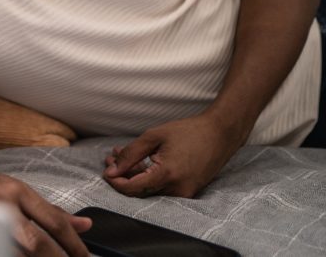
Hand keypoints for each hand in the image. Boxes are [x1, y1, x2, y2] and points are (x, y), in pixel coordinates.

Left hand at [102, 114, 246, 197]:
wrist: (220, 134)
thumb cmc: (188, 132)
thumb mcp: (154, 137)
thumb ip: (131, 154)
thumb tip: (111, 170)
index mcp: (167, 175)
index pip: (133, 188)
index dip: (116, 181)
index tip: (106, 170)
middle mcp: (177, 189)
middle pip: (140, 190)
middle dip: (122, 175)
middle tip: (110, 159)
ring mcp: (184, 193)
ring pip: (150, 189)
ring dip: (133, 174)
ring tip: (121, 156)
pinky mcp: (188, 191)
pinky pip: (162, 187)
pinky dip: (148, 176)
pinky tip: (139, 161)